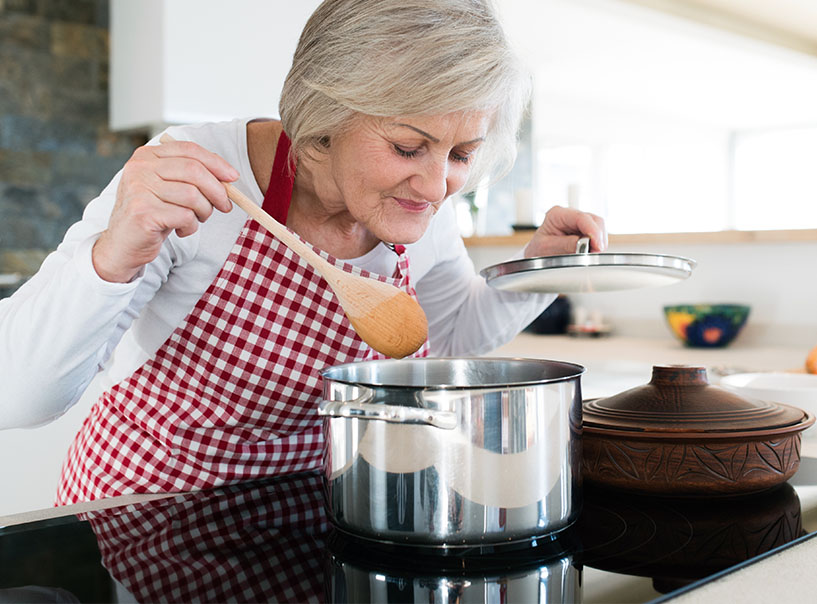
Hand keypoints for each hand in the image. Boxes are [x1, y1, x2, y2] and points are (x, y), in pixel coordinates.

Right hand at [92, 137, 238, 282]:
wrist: (123, 245)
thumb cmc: (153, 215)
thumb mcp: (171, 189)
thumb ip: (192, 176)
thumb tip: (228, 175)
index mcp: (147, 156)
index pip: (189, 150)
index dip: (216, 163)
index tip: (233, 177)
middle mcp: (140, 168)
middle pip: (194, 170)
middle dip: (217, 190)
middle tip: (225, 206)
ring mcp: (139, 189)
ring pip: (193, 195)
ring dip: (204, 212)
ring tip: (196, 220)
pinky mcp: (143, 213)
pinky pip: (185, 216)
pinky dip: (191, 226)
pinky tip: (181, 230)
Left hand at [523, 206, 606, 257]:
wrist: (535, 257)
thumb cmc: (537, 251)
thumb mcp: (547, 248)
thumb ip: (566, 245)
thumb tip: (585, 244)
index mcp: (557, 215)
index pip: (581, 217)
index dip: (593, 231)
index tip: (597, 245)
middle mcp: (569, 215)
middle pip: (594, 220)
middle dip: (598, 237)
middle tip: (595, 253)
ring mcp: (578, 223)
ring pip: (599, 227)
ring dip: (598, 242)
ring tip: (589, 254)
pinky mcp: (584, 231)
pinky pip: (598, 235)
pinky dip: (597, 244)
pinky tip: (589, 252)